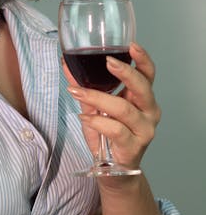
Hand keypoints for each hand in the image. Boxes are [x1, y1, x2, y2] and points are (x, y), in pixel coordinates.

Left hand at [63, 42, 160, 171]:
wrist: (113, 169)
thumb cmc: (108, 135)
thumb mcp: (96, 107)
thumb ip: (84, 87)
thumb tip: (65, 63)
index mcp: (143, 98)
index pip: (148, 74)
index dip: (142, 59)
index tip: (131, 45)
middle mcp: (149, 111)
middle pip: (143, 87)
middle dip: (125, 73)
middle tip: (107, 62)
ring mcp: (144, 130)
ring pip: (123, 109)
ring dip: (97, 97)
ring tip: (77, 92)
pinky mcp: (134, 146)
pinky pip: (115, 130)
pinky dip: (97, 122)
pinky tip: (84, 118)